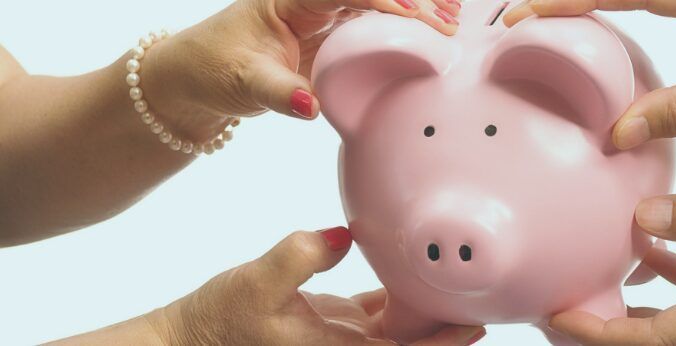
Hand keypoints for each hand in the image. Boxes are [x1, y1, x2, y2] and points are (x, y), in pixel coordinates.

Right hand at [137, 228, 483, 344]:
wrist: (186, 338)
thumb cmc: (217, 320)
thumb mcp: (254, 284)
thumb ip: (299, 257)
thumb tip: (343, 236)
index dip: (445, 342)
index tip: (478, 322)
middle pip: (412, 340)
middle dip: (449, 322)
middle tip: (487, 294)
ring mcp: (343, 335)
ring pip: (400, 324)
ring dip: (429, 307)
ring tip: (463, 278)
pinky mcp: (333, 320)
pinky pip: (379, 309)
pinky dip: (400, 293)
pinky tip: (417, 269)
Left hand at [139, 0, 461, 139]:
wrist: (192, 81)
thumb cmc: (210, 71)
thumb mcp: (241, 82)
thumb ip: (277, 93)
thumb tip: (309, 108)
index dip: (386, 1)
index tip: (418, 17)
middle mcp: (311, 1)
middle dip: (414, 0)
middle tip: (452, 17)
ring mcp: (323, 17)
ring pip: (379, 4)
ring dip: (417, 10)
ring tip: (455, 19)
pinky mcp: (329, 37)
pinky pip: (373, 25)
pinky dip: (405, 27)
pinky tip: (433, 32)